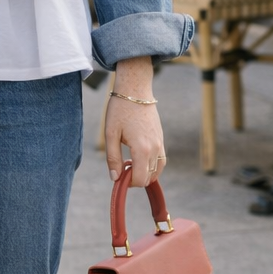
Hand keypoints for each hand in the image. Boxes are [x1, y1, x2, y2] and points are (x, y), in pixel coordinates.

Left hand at [104, 58, 165, 186]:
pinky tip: (138, 158)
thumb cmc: (120, 110)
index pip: (140, 179)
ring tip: (129, 163)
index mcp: (142, 149)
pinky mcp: (161, 138)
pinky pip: (161, 160)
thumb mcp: (111, 134)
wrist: (136, 90)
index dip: (128, 183)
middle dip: (135, 178)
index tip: (118, 176)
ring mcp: (161, 143)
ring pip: (157, 170)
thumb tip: (115, 178)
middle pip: (149, 177)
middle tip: (121, 167)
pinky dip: (151, 165)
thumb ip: (113, 158)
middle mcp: (155, 148)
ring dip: (144, 173)